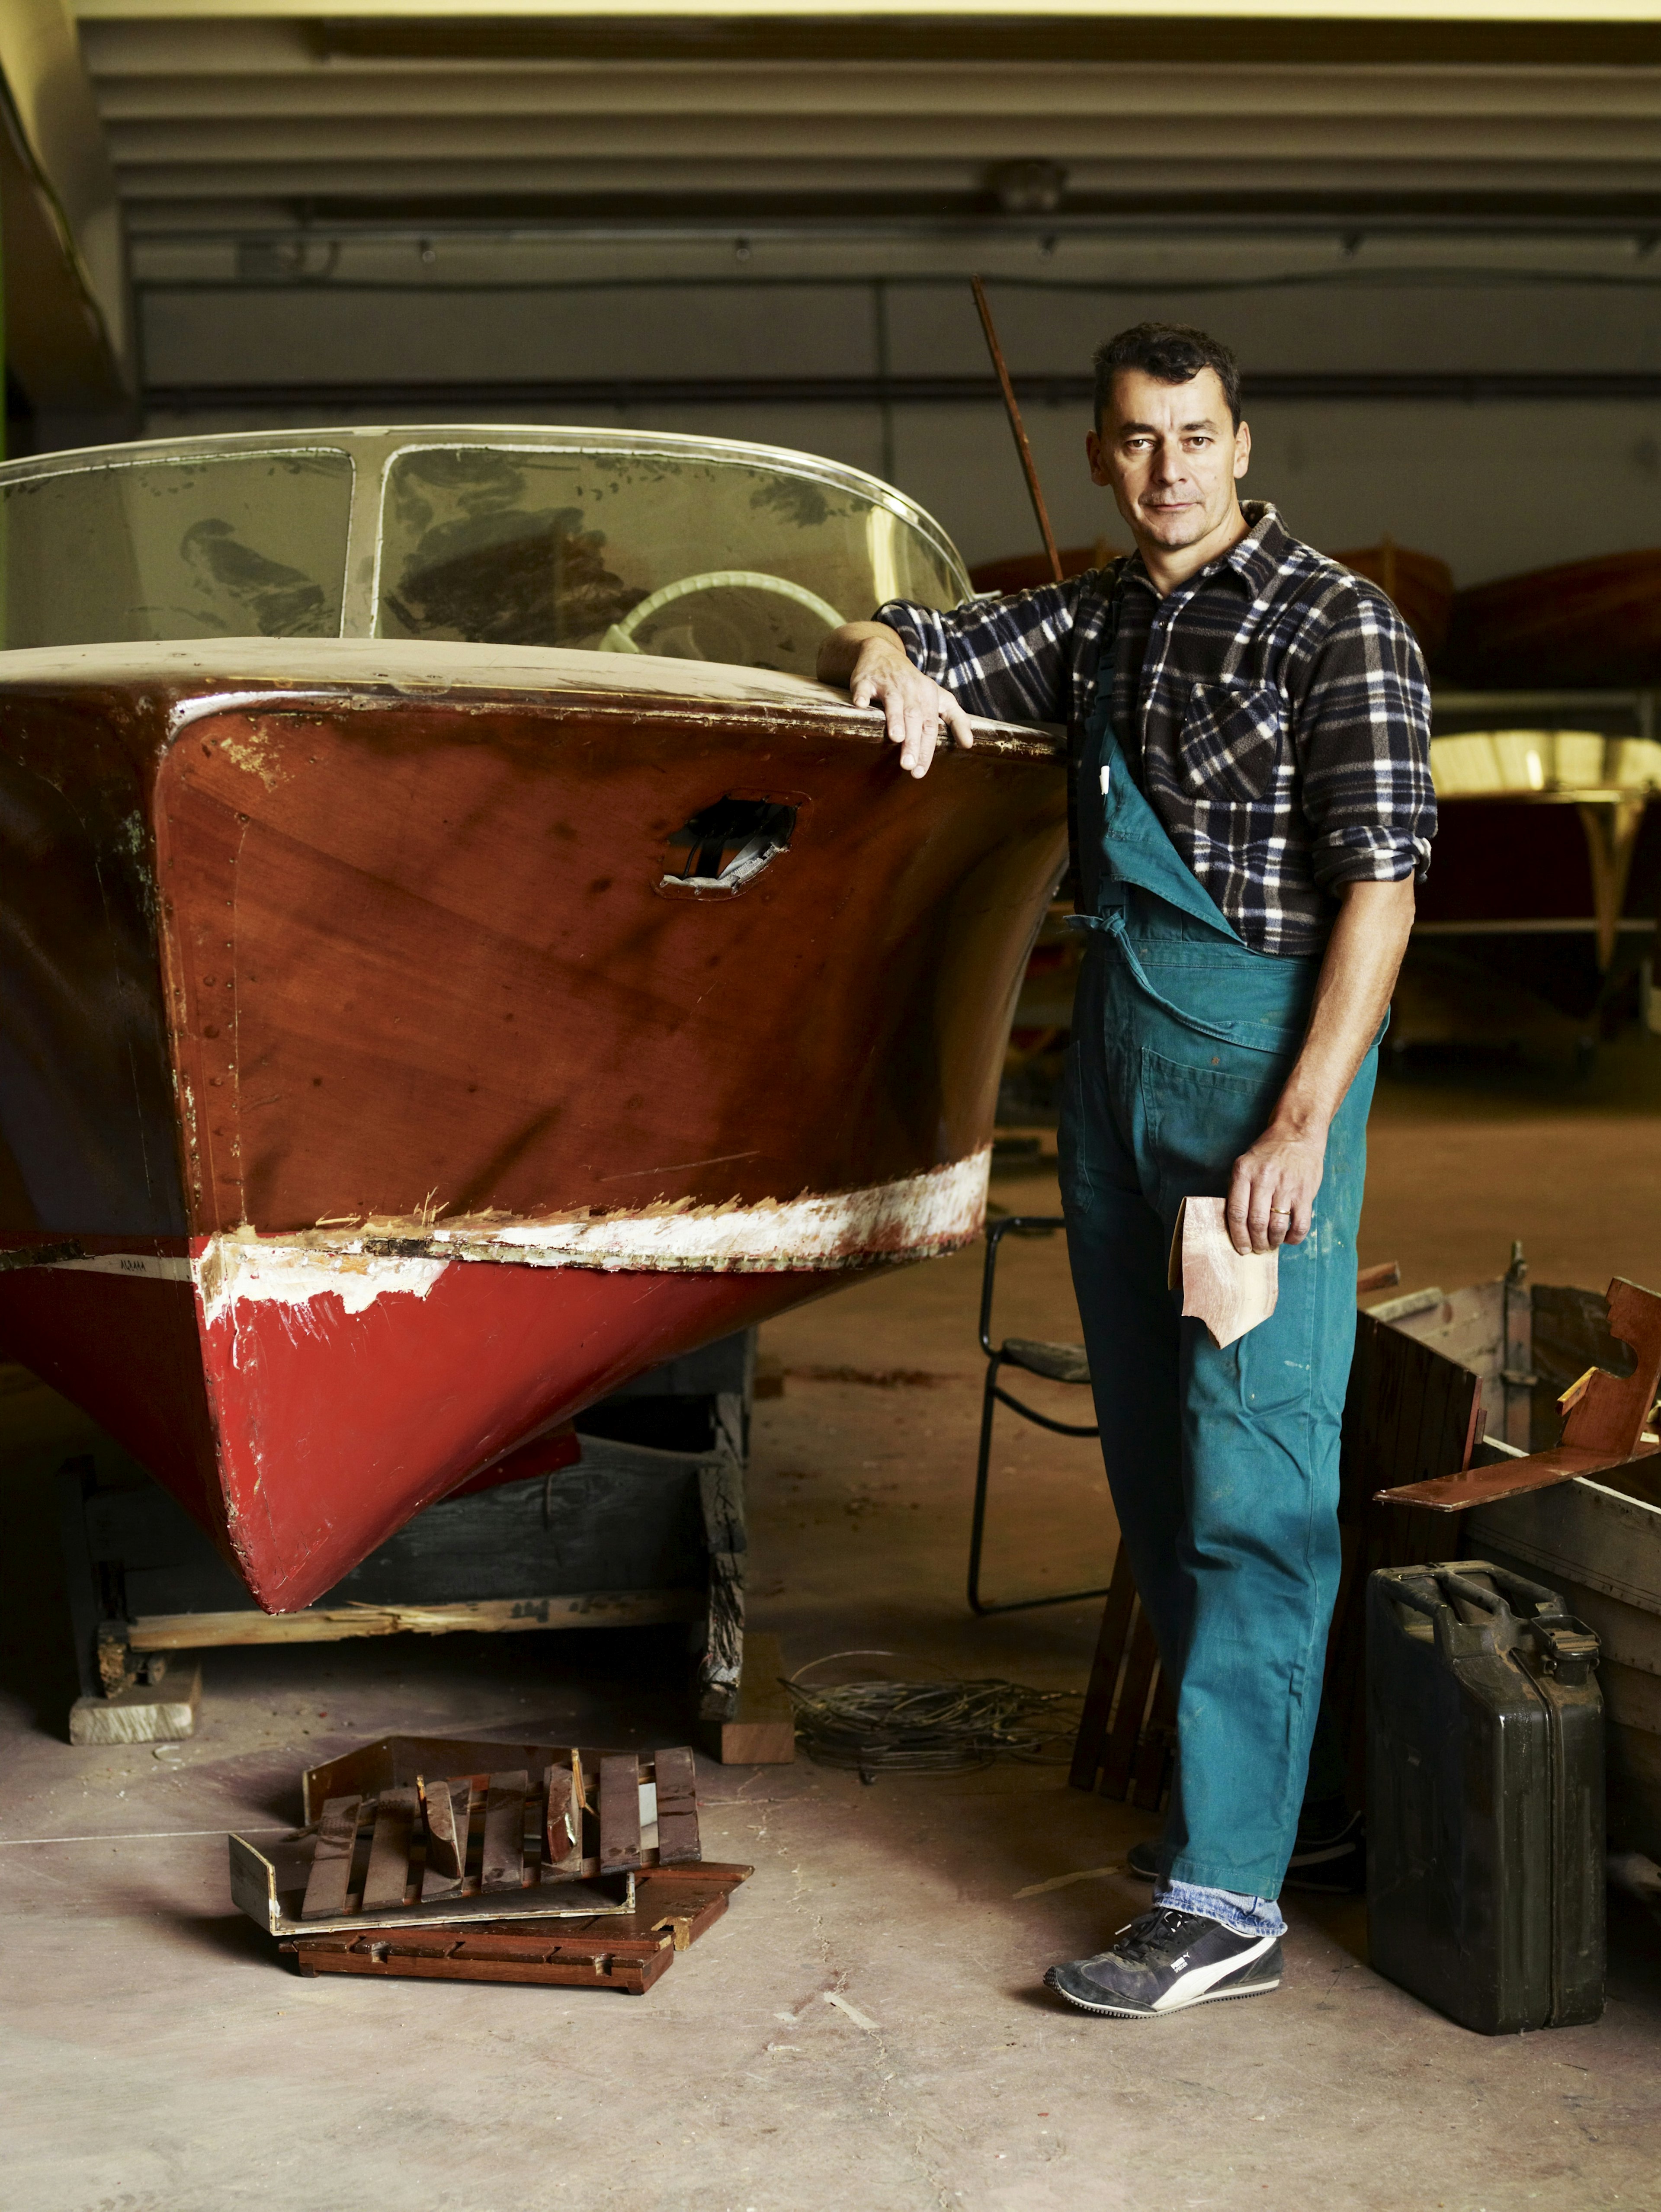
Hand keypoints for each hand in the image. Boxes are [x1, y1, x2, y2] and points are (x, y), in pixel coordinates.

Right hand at [849, 640, 975, 778]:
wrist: (883, 652)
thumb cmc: (913, 684)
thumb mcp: (940, 698)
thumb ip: (956, 719)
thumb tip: (970, 744)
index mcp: (928, 696)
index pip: (930, 727)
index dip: (926, 750)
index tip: (920, 771)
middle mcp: (910, 689)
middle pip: (914, 717)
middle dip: (912, 742)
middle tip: (908, 765)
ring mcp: (888, 683)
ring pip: (894, 702)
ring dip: (895, 719)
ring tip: (896, 738)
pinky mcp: (866, 679)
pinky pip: (864, 687)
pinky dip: (862, 696)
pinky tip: (860, 705)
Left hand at [1225, 1121, 1327, 1253]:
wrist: (1297, 1133)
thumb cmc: (1268, 1152)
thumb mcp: (1245, 1163)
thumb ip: (1238, 1189)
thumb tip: (1235, 1223)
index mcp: (1244, 1172)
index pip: (1236, 1212)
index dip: (1237, 1236)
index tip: (1240, 1247)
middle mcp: (1264, 1179)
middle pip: (1256, 1222)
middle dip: (1255, 1243)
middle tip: (1257, 1249)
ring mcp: (1287, 1186)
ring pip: (1277, 1226)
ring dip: (1273, 1242)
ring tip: (1271, 1244)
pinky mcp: (1306, 1192)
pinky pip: (1300, 1224)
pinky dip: (1294, 1238)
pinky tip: (1289, 1238)